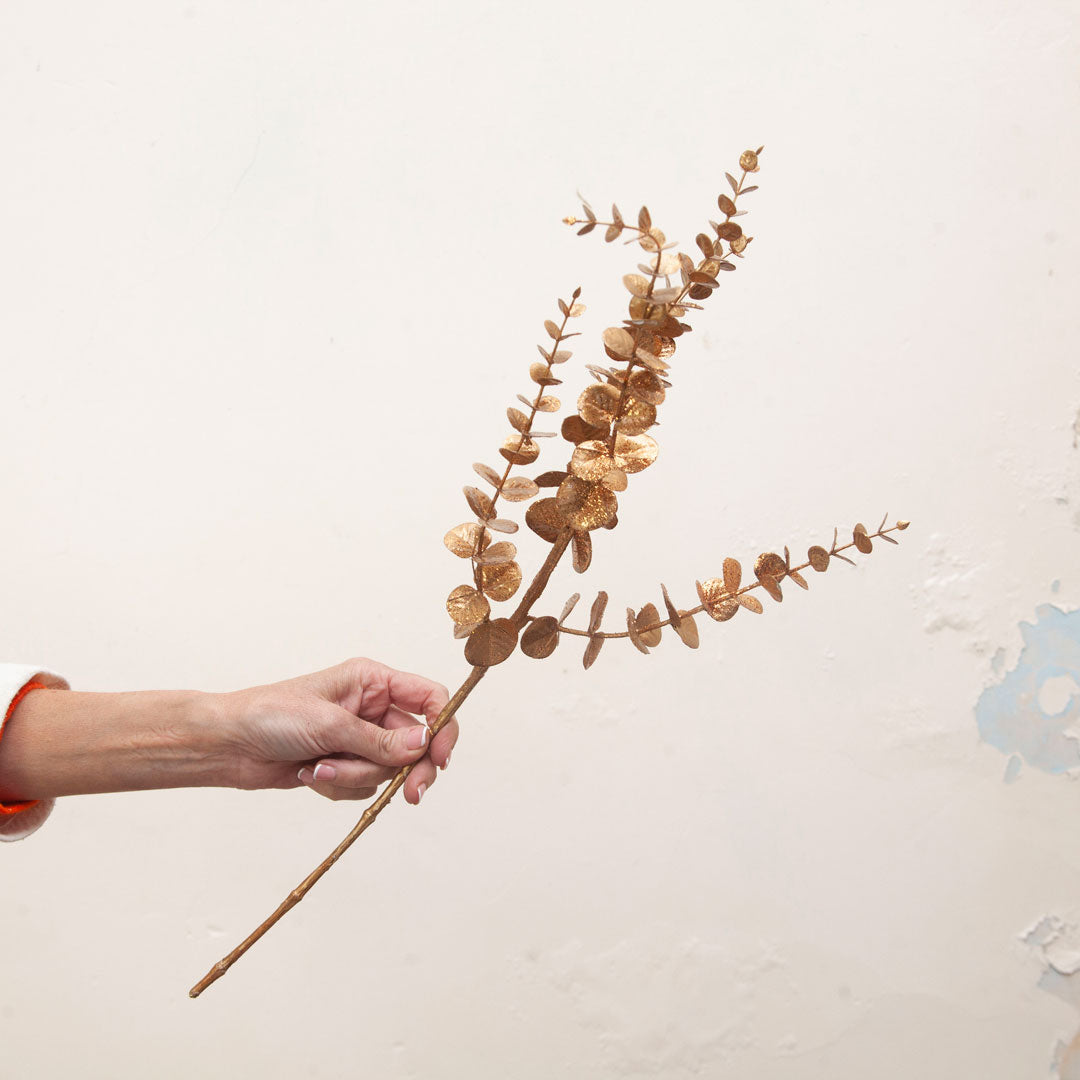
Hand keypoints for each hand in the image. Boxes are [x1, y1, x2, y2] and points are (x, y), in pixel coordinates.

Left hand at [222, 657, 455, 805]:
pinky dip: (340, 785)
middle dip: (408, 769)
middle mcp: (371, 708)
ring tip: (319, 768)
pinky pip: (364, 785)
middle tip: (411, 795)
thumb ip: (380, 740)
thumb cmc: (272, 716)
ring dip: (355, 775)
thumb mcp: (330, 725)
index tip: (440, 757)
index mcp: (372, 681)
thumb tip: (423, 745)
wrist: (229, 745)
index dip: (443, 726)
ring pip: (387, 769)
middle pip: (416, 743)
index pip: (428, 698)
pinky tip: (311, 774)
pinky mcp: (344, 764)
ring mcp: (358, 738)